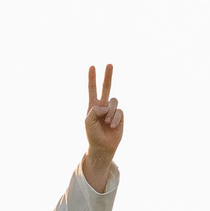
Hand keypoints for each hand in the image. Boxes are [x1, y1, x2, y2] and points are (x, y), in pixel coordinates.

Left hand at [82, 64, 122, 186]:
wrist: (102, 146)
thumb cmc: (93, 134)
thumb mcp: (88, 121)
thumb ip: (95, 109)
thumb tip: (107, 106)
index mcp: (93, 105)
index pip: (93, 89)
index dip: (92, 78)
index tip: (92, 67)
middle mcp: (104, 105)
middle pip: (106, 87)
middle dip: (108, 76)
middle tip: (109, 64)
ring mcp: (112, 110)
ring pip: (114, 101)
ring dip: (110, 112)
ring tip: (106, 122)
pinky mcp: (120, 116)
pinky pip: (119, 111)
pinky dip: (115, 118)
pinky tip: (112, 126)